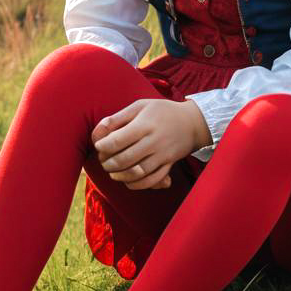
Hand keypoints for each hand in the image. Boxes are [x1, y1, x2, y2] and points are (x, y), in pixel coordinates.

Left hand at [91, 99, 210, 190]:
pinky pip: (152, 180)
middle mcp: (154, 141)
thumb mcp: (140, 106)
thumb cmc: (161, 111)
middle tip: (103, 161)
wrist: (192, 122)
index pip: (117, 140)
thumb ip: (118, 118)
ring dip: (120, 176)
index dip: (103, 146)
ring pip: (137, 173)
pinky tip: (128, 181)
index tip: (99, 146)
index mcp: (144, 124)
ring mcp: (163, 155)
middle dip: (108, 164)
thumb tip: (98, 131)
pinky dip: (137, 184)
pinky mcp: (169, 165)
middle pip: (125, 159)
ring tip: (112, 172)